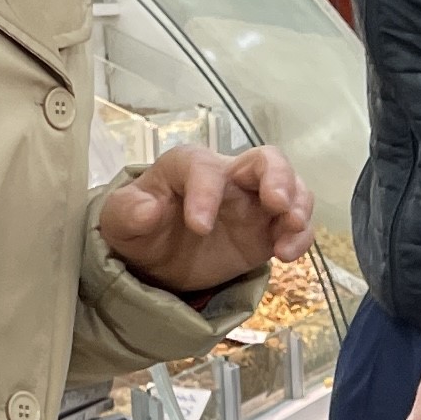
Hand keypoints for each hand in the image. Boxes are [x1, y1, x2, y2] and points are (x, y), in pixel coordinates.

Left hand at [100, 143, 313, 297]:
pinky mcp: (267, 230)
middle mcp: (228, 177)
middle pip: (266, 158)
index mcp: (189, 167)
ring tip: (288, 232)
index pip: (204, 168)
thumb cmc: (139, 230)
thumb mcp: (119, 222)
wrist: (157, 261)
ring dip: (298, 205)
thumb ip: (129, 212)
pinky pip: (295, 225)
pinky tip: (286, 256)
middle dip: (277, 176)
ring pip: (291, 187)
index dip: (205, 193)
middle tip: (277, 203)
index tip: (199, 228)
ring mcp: (253, 203)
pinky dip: (300, 237)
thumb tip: (148, 209)